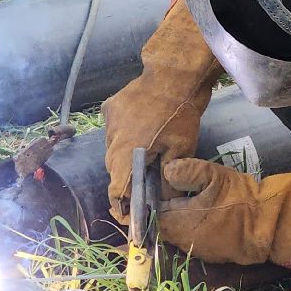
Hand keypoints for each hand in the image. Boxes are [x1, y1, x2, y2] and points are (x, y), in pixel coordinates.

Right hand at [105, 0, 222, 223]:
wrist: (173, 75)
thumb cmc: (179, 116)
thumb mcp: (181, 152)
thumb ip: (170, 180)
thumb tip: (165, 203)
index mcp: (126, 155)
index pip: (115, 191)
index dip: (121, 206)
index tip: (128, 215)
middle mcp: (111, 142)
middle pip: (114, 171)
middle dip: (127, 181)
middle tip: (144, 185)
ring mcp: (109, 123)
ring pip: (113, 150)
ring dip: (125, 157)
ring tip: (144, 155)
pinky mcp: (110, 108)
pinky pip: (114, 129)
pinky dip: (124, 135)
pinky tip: (140, 132)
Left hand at [155, 158, 290, 272]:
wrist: (269, 224)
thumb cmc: (240, 199)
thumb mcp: (214, 176)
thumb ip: (187, 171)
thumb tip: (165, 170)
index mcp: (179, 222)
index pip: (152, 214)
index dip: (152, 201)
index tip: (158, 187)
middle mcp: (183, 241)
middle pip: (163, 227)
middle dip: (165, 211)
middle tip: (176, 193)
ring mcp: (197, 251)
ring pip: (177, 235)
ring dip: (179, 221)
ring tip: (190, 203)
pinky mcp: (211, 256)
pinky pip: (192, 241)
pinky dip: (193, 230)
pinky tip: (204, 216)